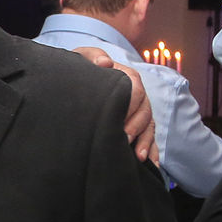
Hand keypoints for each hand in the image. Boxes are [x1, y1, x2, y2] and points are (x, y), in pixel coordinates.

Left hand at [71, 47, 157, 163]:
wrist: (70, 85)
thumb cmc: (78, 70)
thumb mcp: (80, 59)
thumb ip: (91, 56)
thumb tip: (105, 63)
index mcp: (125, 77)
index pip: (136, 88)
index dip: (130, 103)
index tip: (118, 118)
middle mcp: (135, 96)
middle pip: (145, 110)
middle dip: (137, 126)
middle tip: (124, 139)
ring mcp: (137, 112)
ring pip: (149, 127)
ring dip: (146, 142)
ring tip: (138, 157)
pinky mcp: (136, 127)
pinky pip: (149, 140)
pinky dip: (151, 151)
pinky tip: (150, 165)